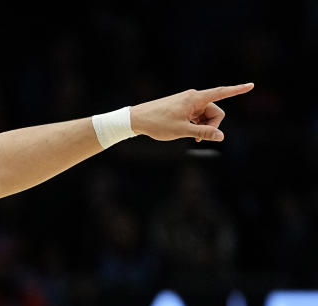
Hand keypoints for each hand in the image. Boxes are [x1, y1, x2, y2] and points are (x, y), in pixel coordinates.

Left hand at [130, 83, 253, 141]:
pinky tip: (188, 132)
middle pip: (214, 110)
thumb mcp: (182, 131)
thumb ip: (204, 132)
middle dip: (212, 124)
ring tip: (191, 136)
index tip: (251, 85)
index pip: (221, 93)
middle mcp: (193, 97)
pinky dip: (196, 124)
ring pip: (205, 114)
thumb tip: (221, 136)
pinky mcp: (182, 107)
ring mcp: (187, 102)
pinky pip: (197, 115)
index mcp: (195, 98)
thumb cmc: (158, 123)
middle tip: (199, 138)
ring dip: (203, 126)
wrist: (137, 119)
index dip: (237, 90)